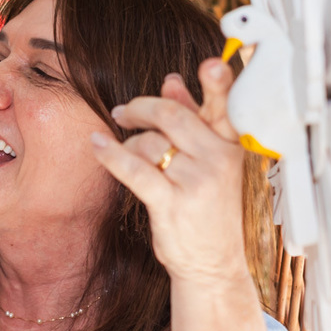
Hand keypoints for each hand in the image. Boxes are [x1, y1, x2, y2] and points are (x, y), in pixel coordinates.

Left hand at [90, 58, 246, 284]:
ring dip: (130, 144)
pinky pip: (133, 168)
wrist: (214, 266)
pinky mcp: (172, 203)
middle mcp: (219, 161)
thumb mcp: (212, 165)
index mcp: (233, 148)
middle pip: (172, 117)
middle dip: (141, 109)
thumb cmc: (212, 213)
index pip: (225, 107)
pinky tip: (97, 145)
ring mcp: (196, 182)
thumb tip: (171, 84)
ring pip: (149, 143)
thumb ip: (194, 121)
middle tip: (122, 112)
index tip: (210, 64)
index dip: (219, 83)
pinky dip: (111, 154)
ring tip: (128, 154)